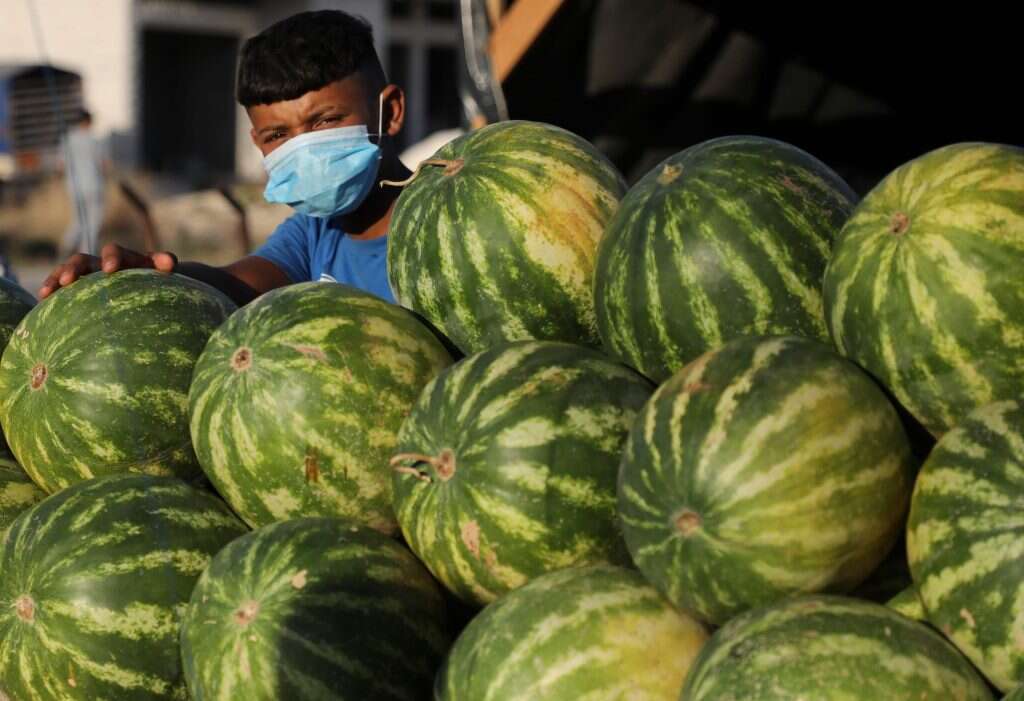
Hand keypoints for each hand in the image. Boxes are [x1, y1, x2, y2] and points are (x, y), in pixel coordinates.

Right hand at [38, 243, 177, 298]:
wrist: (155, 288)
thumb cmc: (161, 281)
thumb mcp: (163, 273)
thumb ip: (164, 263)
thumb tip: (171, 262)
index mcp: (126, 259)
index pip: (116, 252)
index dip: (112, 258)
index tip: (110, 270)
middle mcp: (103, 264)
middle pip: (84, 260)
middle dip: (75, 268)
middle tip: (70, 280)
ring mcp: (90, 276)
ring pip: (69, 272)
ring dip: (58, 278)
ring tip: (49, 291)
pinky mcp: (81, 289)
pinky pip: (62, 287)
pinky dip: (53, 290)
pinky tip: (44, 302)